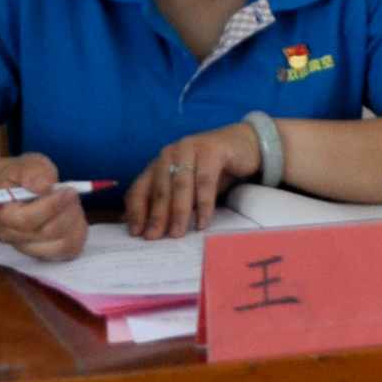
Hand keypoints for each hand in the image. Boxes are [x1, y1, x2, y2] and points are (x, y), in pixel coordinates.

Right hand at [0, 153, 88, 260]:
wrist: (12, 191)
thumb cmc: (20, 177)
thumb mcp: (25, 164)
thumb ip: (32, 171)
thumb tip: (44, 185)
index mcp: (2, 214)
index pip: (26, 220)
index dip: (52, 206)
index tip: (68, 190)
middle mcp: (12, 236)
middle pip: (47, 233)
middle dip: (67, 210)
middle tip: (71, 192)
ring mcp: (27, 247)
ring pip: (61, 245)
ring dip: (74, 221)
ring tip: (71, 204)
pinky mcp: (45, 252)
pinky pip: (69, 250)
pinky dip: (78, 232)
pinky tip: (74, 216)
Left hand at [126, 123, 259, 238]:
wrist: (245, 144)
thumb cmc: (212, 169)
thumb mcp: (187, 186)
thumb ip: (168, 201)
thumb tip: (144, 227)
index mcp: (159, 163)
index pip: (139, 188)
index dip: (136, 212)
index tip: (136, 233)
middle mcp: (170, 154)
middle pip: (160, 189)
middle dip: (157, 216)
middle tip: (155, 237)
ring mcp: (190, 149)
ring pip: (181, 186)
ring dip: (179, 212)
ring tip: (178, 233)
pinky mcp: (212, 150)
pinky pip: (205, 181)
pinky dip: (204, 204)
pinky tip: (203, 221)